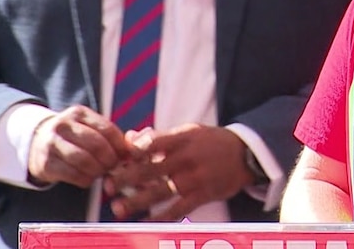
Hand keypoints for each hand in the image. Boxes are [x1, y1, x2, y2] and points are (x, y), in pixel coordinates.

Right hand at [27, 105, 131, 187]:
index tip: (126, 155)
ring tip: (102, 173)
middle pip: (96, 144)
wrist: (35, 142)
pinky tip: (89, 179)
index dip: (120, 145)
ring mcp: (51, 144)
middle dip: (110, 159)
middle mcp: (63, 126)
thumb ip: (108, 135)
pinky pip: (72, 174)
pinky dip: (85, 179)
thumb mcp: (87, 127)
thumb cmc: (72, 137)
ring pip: (84, 160)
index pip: (107, 129)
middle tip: (115, 167)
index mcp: (79, 113)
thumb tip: (132, 149)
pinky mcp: (45, 164)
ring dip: (98, 170)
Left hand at [104, 124, 253, 220]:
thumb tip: (131, 137)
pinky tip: (146, 221)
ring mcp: (195, 178)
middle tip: (107, 186)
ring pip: (160, 192)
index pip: (153, 142)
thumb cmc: (213, 141)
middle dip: (126, 179)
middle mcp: (187, 157)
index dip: (132, 150)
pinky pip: (178, 210)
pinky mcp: (203, 195)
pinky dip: (161, 217)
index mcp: (183, 138)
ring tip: (118, 208)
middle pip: (151, 169)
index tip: (116, 158)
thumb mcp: (190, 131)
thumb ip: (160, 136)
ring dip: (137, 201)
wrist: (246, 154)